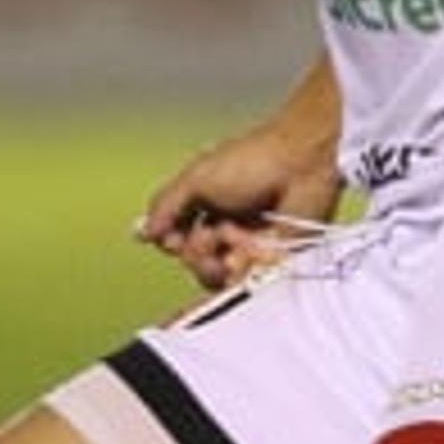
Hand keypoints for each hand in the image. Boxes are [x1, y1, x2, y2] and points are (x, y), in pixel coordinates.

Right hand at [134, 129, 343, 290]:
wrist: (302, 165)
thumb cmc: (253, 161)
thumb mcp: (196, 179)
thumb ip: (165, 207)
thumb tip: (141, 234)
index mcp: (204, 205)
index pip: (174, 239)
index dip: (171, 242)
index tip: (172, 236)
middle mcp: (224, 227)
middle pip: (192, 262)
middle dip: (196, 254)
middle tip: (212, 237)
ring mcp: (247, 246)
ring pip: (216, 277)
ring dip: (219, 261)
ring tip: (236, 239)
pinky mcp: (271, 262)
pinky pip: (246, 282)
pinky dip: (243, 271)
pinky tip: (250, 251)